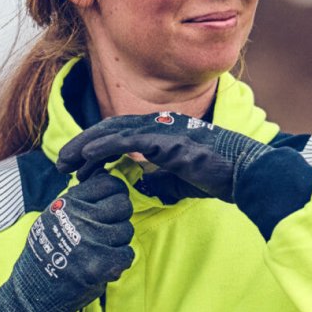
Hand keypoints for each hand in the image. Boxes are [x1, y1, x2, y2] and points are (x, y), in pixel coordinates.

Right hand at [0, 170, 134, 311]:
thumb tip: (106, 176)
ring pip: (127, 230)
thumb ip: (78, 200)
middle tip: (108, 229)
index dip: (116, 193)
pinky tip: (104, 264)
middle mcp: (79, 218)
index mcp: (67, 203)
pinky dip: (119, 261)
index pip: (109, 183)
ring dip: (118, 241)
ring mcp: (91, 241)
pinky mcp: (101, 264)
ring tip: (100, 249)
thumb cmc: (46, 253)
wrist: (33, 291)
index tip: (111, 204)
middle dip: (119, 216)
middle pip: (123, 205)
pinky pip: (128, 254)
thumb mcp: (52, 216)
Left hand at [55, 112, 272, 202]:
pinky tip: (87, 157)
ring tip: (66, 162)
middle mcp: (161, 124)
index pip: (122, 133)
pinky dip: (104, 146)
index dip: (97, 146)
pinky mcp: (166, 141)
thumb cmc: (221, 177)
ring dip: (86, 146)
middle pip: (111, 128)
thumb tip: (142, 187)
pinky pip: (127, 141)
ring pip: (113, 131)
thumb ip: (162, 180)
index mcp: (164, 130)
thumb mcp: (183, 180)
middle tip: (63, 162)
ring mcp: (164, 129)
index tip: (80, 165)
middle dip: (84, 145)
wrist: (247, 173)